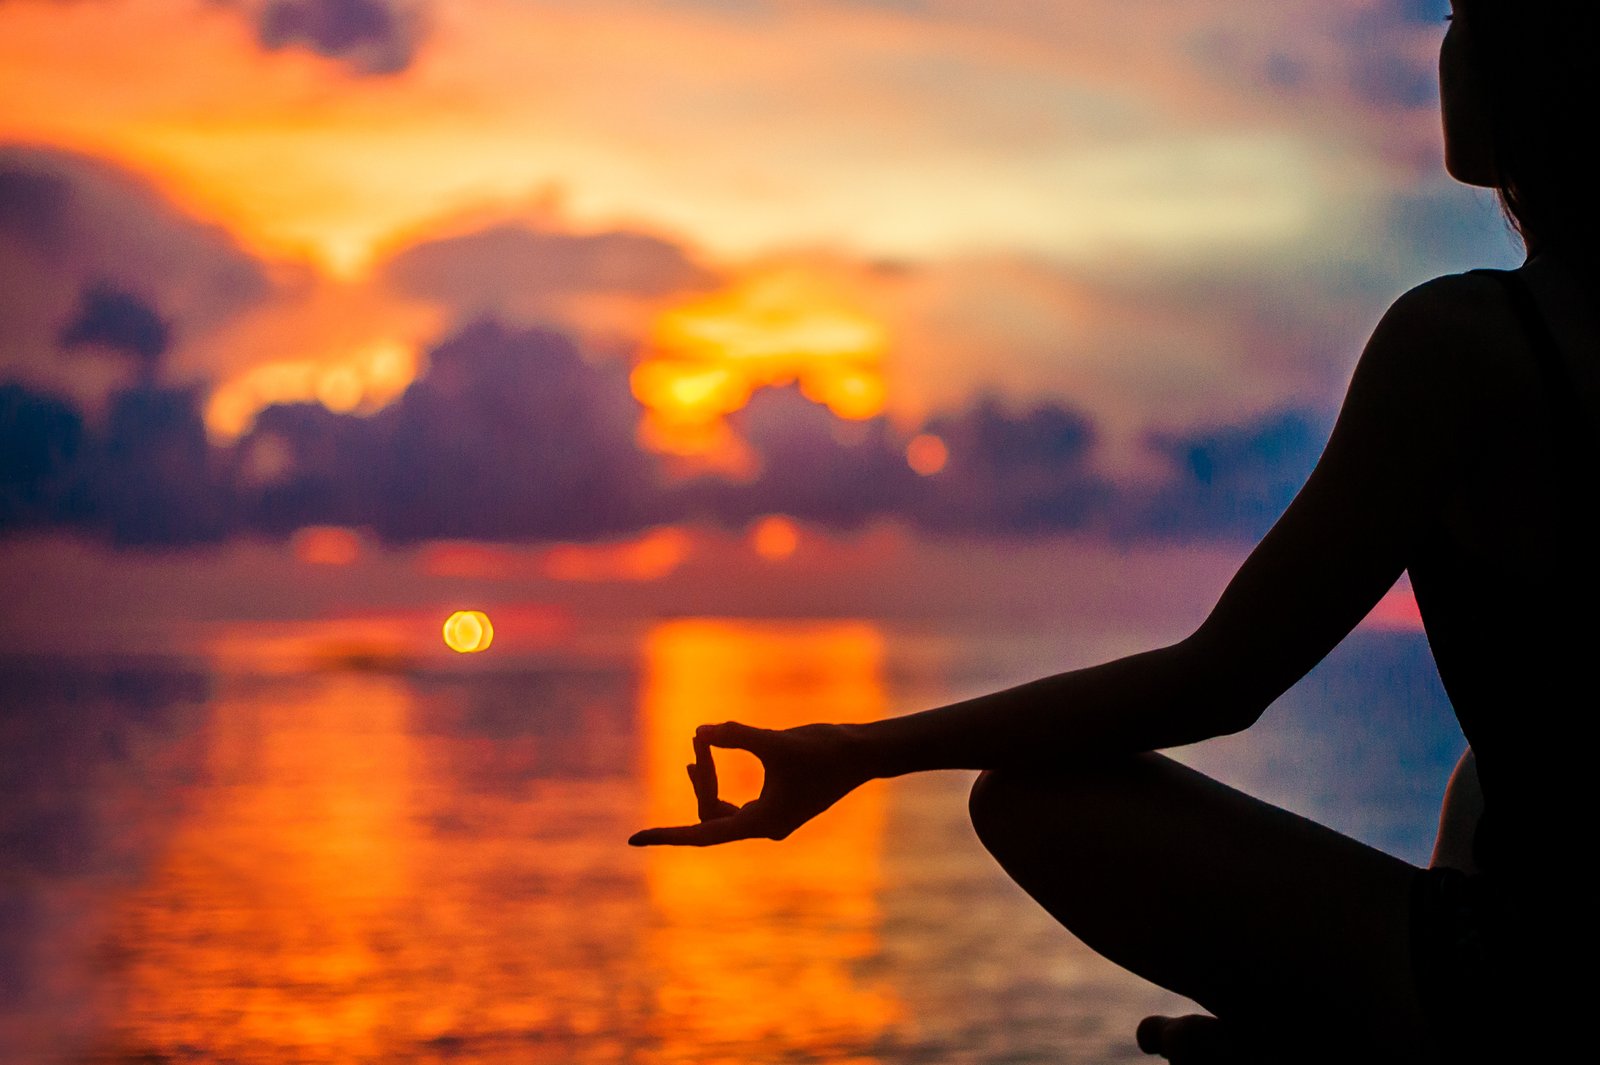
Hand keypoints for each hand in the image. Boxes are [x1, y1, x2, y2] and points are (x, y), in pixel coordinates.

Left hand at [627, 721, 868, 845]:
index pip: (702, 834)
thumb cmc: (824, 749)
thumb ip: (737, 736)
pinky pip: (735, 804)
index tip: (634, 838)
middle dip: (700, 779)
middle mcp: (764, 828)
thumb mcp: (776, 741)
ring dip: (706, 781)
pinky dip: (720, 782)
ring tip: (696, 751)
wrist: (862, 752)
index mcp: (762, 824)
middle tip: (698, 743)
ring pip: (721, 810)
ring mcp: (772, 818)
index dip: (667, 835)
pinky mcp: (778, 804)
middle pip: (710, 814)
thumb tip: (699, 731)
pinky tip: (710, 757)